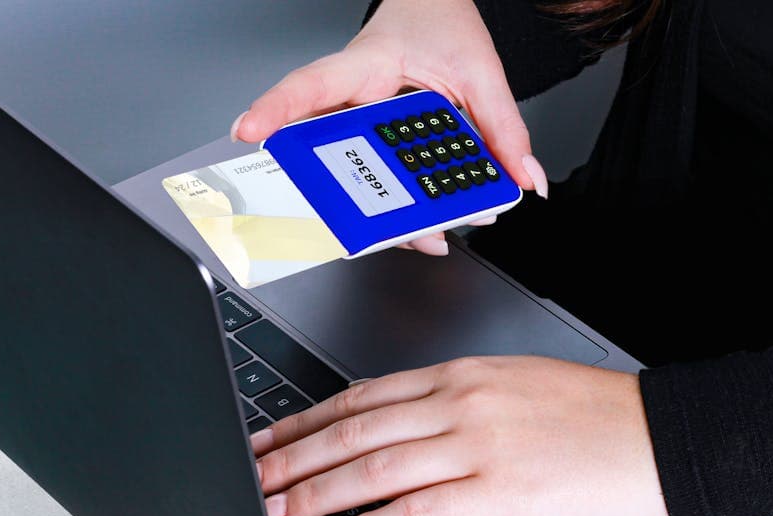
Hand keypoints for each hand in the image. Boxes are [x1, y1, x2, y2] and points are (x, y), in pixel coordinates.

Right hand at [230, 0, 548, 255]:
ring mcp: (361, 125)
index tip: (249, 131)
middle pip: (331, 156)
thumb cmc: (439, 24)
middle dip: (349, 200)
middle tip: (365, 231)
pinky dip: (407, 206)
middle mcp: (352, 100)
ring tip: (426, 234)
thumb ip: (504, 125)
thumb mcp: (480, 70)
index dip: (276, 109)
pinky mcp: (379, 143)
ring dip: (388, 213)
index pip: (310, 85)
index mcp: (363, 66)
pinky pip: (382, 180)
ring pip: (357, 178)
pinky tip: (431, 224)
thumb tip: (523, 175)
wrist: (438, 8)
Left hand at [250, 356, 670, 515]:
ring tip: (278, 512)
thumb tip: (405, 430)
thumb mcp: (518, 387)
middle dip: (294, 458)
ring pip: (370, 468)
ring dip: (314, 493)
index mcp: (463, 374)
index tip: (274, 438)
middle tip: (256, 478)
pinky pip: (411, 511)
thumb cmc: (597, 414)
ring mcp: (476, 444)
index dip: (308, 420)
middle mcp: (460, 402)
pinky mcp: (497, 491)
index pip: (364, 396)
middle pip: (354, 430)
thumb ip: (459, 402)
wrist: (660, 433)